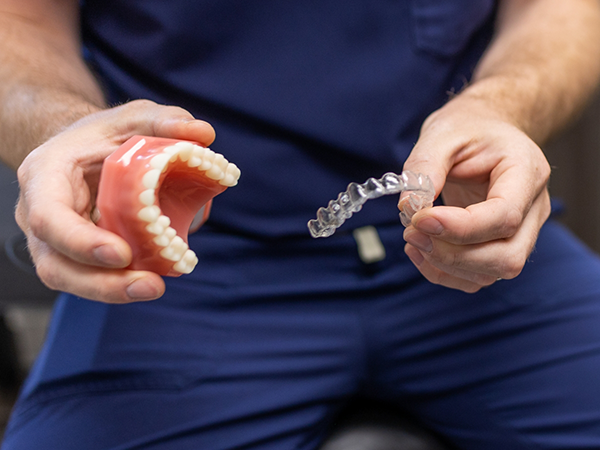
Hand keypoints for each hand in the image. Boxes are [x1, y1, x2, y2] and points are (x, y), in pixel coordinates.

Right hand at [15, 100, 215, 302]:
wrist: (85, 152)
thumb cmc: (105, 135)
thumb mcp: (133, 118)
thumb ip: (165, 120)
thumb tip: (204, 133)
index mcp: (46, 175)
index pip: (48, 216)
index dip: (80, 241)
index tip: (122, 253)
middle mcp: (40, 213)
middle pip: (55, 262)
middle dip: (100, 283)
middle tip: (150, 285)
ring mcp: (54, 239)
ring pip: (70, 278)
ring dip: (112, 291)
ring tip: (154, 288)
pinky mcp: (76, 255)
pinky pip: (90, 277)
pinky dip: (120, 283)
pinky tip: (152, 281)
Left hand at [401, 94, 550, 292]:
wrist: (483, 131)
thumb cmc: (467, 129)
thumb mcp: (442, 134)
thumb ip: (425, 168)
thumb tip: (409, 207)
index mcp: (527, 172)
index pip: (504, 215)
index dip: (460, 227)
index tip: (420, 219)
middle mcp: (533, 209)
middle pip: (507, 256)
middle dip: (453, 254)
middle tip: (412, 232)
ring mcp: (521, 233)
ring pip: (492, 272)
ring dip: (445, 266)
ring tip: (411, 238)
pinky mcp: (498, 246)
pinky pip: (476, 277)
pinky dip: (444, 272)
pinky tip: (419, 251)